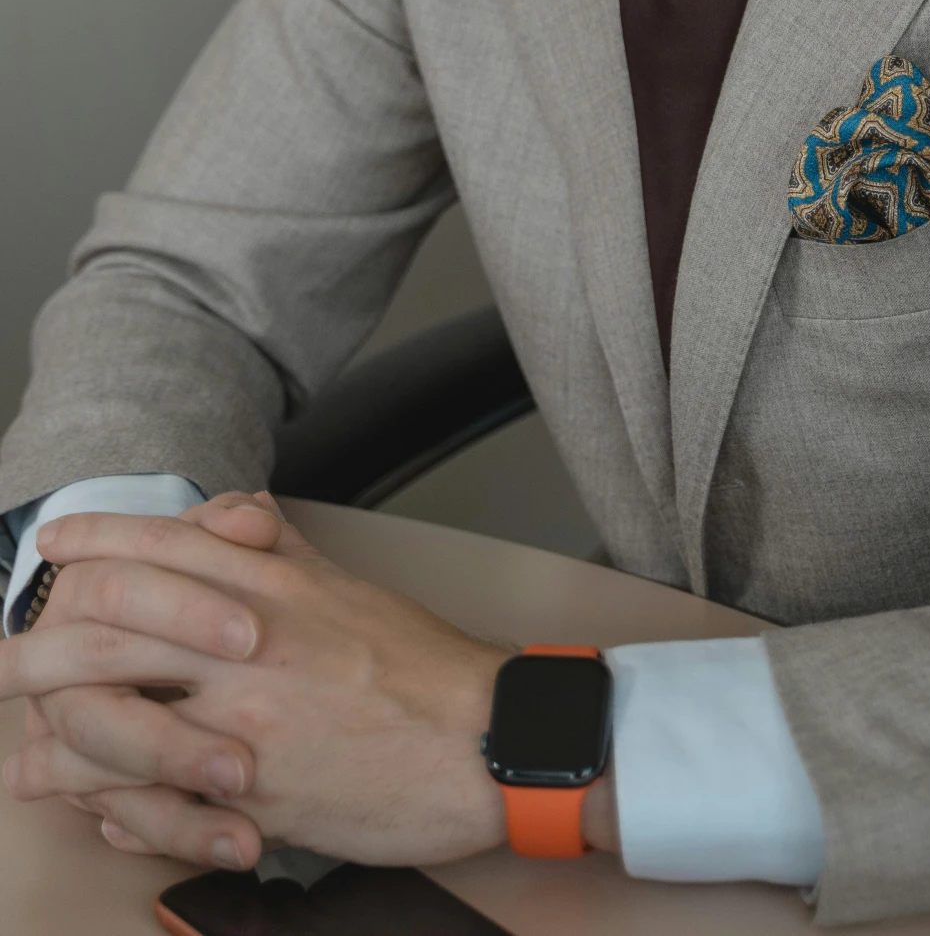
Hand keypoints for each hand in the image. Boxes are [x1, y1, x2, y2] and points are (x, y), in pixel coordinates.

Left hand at [2, 497, 510, 868]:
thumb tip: (230, 518)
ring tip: (21, 754)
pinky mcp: (257, 795)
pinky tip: (91, 807)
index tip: (54, 543)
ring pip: (120, 720)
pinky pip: (160, 801)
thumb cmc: (420, 668)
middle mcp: (252, 643)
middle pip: (117, 627)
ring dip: (57, 738)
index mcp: (276, 585)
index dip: (98, 540)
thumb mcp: (346, 585)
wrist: (485, 739)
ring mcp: (248, 721)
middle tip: (3, 657)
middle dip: (43, 644)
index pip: (165, 544)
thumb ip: (282, 549)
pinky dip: (114, 805)